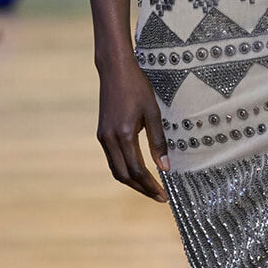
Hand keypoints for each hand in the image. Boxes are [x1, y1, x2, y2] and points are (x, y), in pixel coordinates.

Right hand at [97, 60, 168, 200]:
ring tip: (150, 188)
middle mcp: (109, 139)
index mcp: (124, 135)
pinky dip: (124, 170)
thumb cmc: (137, 87)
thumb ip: (158, 141)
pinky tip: (137, 171)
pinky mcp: (101, 134)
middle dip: (141, 189)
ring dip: (132, 182)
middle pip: (124, 176)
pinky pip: (112, 160)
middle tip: (159, 197)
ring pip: (116, 170)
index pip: (137, 170)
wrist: (114, 70)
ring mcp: (103, 137)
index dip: (150, 186)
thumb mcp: (153, 112)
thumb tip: (165, 167)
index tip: (163, 195)